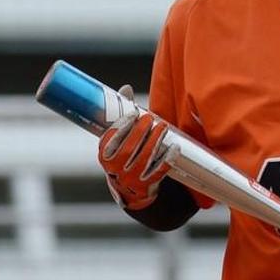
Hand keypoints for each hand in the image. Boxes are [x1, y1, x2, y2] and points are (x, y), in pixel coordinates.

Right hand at [97, 85, 177, 209]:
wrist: (129, 190)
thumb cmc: (123, 157)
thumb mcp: (118, 140)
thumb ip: (123, 114)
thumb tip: (127, 89)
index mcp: (104, 157)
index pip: (110, 140)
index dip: (122, 126)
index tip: (134, 113)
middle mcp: (115, 170)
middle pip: (128, 150)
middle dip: (140, 131)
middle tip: (150, 117)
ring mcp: (131, 180)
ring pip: (144, 159)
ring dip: (154, 141)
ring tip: (163, 126)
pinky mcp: (146, 186)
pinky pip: (158, 172)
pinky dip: (167, 159)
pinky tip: (175, 147)